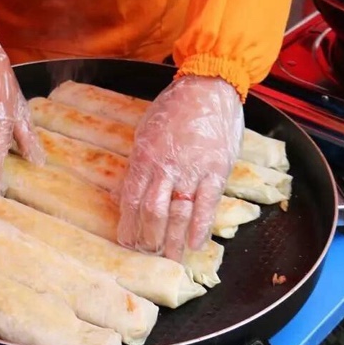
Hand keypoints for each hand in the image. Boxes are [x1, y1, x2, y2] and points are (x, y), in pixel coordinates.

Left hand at [117, 76, 242, 260]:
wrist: (208, 86)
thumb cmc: (175, 107)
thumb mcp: (146, 130)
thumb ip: (139, 161)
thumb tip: (127, 193)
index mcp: (144, 155)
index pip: (131, 199)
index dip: (128, 225)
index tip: (127, 241)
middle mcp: (165, 165)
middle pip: (152, 212)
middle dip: (149, 238)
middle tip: (148, 253)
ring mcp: (192, 169)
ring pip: (178, 214)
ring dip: (173, 240)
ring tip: (170, 258)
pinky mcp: (216, 170)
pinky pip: (207, 205)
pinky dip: (200, 228)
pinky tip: (195, 244)